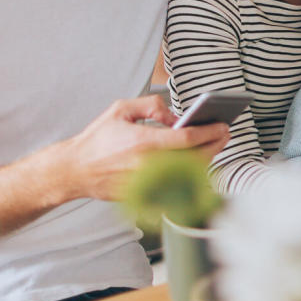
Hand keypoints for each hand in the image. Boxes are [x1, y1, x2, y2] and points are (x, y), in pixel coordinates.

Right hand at [62, 95, 229, 200]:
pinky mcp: (147, 194)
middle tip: (224, 133)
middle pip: (195, 158)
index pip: (188, 138)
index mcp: (144, 141)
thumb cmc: (98, 139)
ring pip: (189, 173)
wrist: (76, 170)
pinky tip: (195, 162)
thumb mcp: (121, 109)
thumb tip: (175, 116)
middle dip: (215, 144)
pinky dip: (189, 174)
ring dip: (206, 158)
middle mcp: (149, 165)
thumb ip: (151, 105)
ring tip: (213, 145)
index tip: (222, 125)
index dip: (210, 131)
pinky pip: (176, 184)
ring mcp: (149, 183)